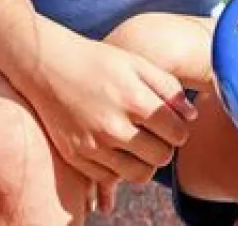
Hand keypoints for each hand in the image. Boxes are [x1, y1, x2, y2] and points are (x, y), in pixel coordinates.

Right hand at [30, 37, 196, 193]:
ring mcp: (94, 145)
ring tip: (138, 144)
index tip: (171, 123)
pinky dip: (119, 167)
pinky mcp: (77, 156)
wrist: (46, 65)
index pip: (177, 134)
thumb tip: (191, 117)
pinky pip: (111, 177)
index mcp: (133, 99)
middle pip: (161, 157)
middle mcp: (114, 126)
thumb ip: (168, 87)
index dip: (180, 130)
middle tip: (155, 134)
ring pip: (139, 175)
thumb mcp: (135, 62)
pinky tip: (115, 147)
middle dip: (165, 147)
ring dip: (144, 162)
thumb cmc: (96, 60)